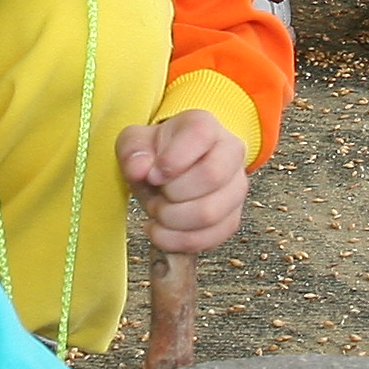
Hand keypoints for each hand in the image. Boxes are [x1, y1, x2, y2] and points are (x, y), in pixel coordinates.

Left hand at [117, 110, 247, 256]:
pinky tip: (161, 231)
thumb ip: (132, 151)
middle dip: (172, 194)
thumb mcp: (135, 143)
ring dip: (173, 220)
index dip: (170, 161)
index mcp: (206, 126)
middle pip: (211, 176)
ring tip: (157, 212)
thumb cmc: (156, 153)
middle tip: (155, 195)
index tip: (152, 174)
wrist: (172, 170)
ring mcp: (236, 188)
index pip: (199, 138)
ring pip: (211, 213)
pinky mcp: (232, 219)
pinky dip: (178, 241)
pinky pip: (212, 238)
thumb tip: (139, 169)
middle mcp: (231, 154)